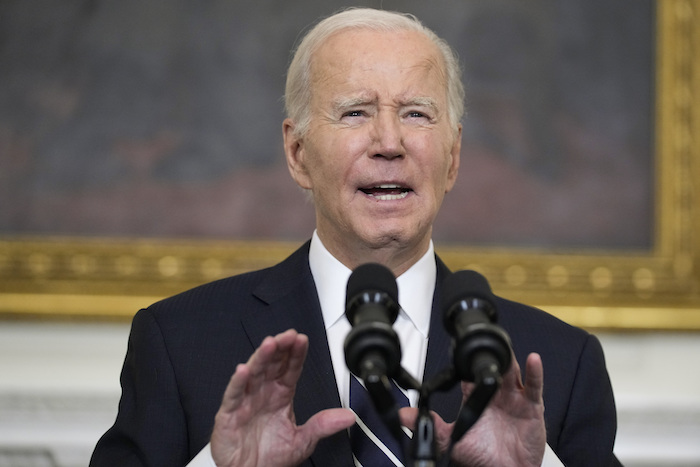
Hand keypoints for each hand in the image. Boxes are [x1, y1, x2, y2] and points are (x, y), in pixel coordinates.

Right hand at [211, 329, 355, 466]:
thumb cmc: (270, 457)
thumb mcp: (303, 441)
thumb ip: (323, 425)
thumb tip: (348, 416)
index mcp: (281, 395)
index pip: (290, 369)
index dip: (295, 354)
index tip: (302, 340)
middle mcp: (263, 393)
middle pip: (272, 364)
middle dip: (280, 348)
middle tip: (289, 335)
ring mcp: (246, 401)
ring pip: (253, 373)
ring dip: (261, 357)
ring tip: (270, 344)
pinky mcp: (229, 414)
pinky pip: (233, 395)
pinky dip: (237, 382)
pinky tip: (243, 370)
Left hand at [401, 352, 545, 466]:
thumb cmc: (482, 458)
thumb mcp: (451, 440)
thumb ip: (430, 426)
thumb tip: (404, 416)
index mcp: (476, 398)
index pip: (470, 373)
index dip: (466, 360)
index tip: (460, 346)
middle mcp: (495, 395)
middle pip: (493, 367)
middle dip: (490, 353)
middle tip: (484, 338)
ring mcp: (515, 399)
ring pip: (513, 372)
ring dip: (509, 359)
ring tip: (504, 345)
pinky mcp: (532, 408)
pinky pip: (534, 388)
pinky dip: (535, 373)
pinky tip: (532, 360)